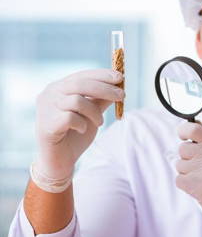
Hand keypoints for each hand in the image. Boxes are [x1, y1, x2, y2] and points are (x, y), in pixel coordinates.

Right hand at [35, 69, 123, 183]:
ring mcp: (45, 109)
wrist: (60, 162)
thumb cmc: (75, 135)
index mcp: (60, 88)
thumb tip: (119, 87)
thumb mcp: (92, 114)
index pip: (82, 75)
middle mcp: (50, 94)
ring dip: (94, 112)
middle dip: (104, 89)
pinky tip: (82, 130)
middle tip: (122, 96)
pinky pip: (70, 118)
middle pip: (80, 84)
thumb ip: (102, 100)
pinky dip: (82, 124)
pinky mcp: (46, 125)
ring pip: (77, 101)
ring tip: (99, 123)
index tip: (120, 77)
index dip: (102, 75)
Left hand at [176, 122, 201, 236]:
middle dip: (187, 157)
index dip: (182, 130)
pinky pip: (179, 179)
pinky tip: (200, 186)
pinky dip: (186, 184)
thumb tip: (192, 125)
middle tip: (201, 166)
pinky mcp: (198, 186)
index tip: (182, 136)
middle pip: (182, 149)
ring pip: (179, 165)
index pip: (193, 129)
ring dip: (187, 172)